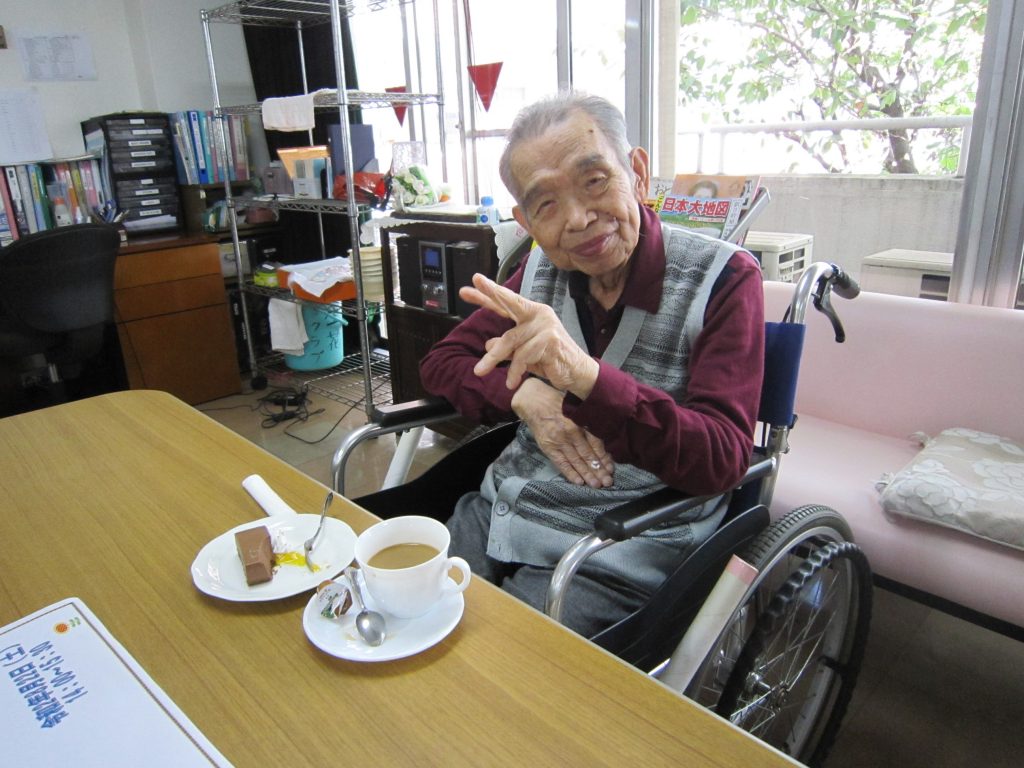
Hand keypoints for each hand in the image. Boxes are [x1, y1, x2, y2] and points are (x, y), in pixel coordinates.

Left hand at [460, 273, 599, 396]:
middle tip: (478, 279)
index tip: (472, 283)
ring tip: (480, 371)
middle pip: (512, 302)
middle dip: (493, 291)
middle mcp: (539, 315)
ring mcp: (546, 326)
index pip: (506, 304)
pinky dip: (514, 370)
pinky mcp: (550, 340)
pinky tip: (511, 382)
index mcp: (531, 315)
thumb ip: (507, 346)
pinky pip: (523, 356)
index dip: (489, 294)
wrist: (577, 373)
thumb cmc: (550, 360)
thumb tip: (488, 345)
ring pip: (510, 340)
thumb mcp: (523, 354)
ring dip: (494, 358)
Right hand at [512, 378, 613, 487]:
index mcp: (580, 421)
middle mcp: (571, 432)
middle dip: (598, 470)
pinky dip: (570, 473)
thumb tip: (602, 437)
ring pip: (576, 461)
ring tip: (597, 485)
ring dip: (587, 474)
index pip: (595, 443)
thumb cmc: (557, 401)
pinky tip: (579, 481)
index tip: (610, 467)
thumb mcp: (576, 406)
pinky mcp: (548, 447)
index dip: (604, 457)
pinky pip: (561, 463)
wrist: (533, 401)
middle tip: (608, 481)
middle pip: (588, 455)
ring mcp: (559, 441)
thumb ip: (587, 421)